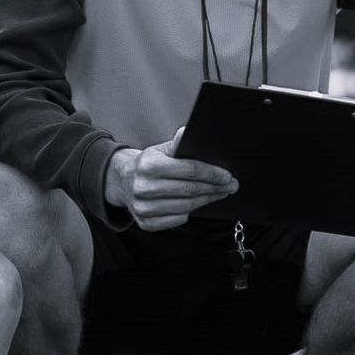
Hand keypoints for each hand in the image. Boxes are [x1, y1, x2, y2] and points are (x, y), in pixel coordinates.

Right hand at [104, 128, 237, 231]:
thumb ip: (178, 144)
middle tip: (230, 186)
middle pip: (190, 190)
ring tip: (219, 193)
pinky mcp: (146, 223)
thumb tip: (188, 131)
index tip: (227, 176)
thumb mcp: (161, 150)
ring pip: (186, 207)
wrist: (124, 181)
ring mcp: (144, 208)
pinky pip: (177, 219)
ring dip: (207, 200)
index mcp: (148, 165)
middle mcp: (144, 187)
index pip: (189, 170)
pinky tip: (198, 203)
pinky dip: (190, 212)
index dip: (212, 173)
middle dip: (214, 188)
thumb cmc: (149, 164)